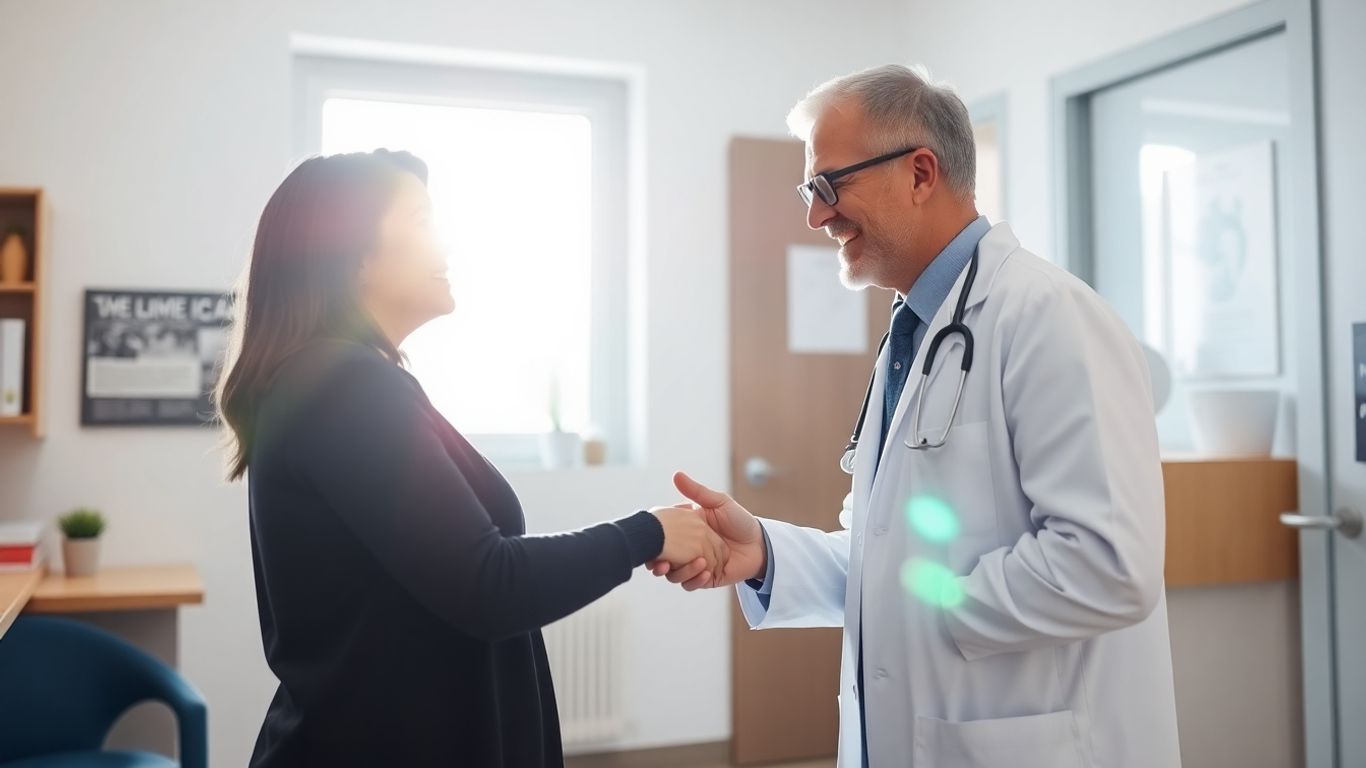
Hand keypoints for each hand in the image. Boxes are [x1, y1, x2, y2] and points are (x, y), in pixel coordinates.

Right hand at [646, 471, 765, 590]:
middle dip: (657, 563)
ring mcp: (694, 565)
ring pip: (674, 575)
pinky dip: (696, 579)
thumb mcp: (719, 503)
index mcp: (685, 531)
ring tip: (698, 562)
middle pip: (662, 559)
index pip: (662, 538)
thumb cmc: (739, 520)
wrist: (759, 543)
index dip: (653, 541)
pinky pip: (692, 584)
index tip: (651, 541)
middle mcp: (686, 550)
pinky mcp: (705, 579)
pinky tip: (706, 572)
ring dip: (681, 571)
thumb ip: (697, 491)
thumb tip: (676, 475)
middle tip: (660, 562)